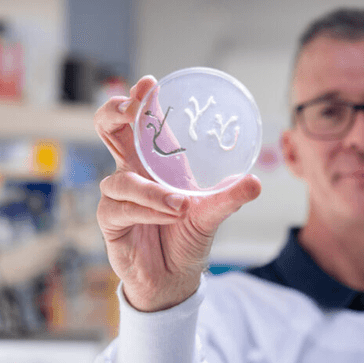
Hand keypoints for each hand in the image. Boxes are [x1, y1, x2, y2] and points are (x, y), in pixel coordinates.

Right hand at [94, 76, 261, 311]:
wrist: (174, 278)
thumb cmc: (186, 236)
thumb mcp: (212, 213)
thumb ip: (229, 197)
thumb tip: (256, 182)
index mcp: (154, 159)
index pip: (139, 121)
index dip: (139, 100)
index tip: (150, 84)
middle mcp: (132, 171)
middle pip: (108, 130)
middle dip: (115, 114)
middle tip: (132, 110)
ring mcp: (118, 195)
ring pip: (121, 180)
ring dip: (152, 192)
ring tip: (182, 206)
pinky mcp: (110, 220)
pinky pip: (121, 208)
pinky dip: (149, 210)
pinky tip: (170, 215)